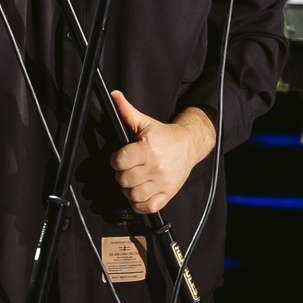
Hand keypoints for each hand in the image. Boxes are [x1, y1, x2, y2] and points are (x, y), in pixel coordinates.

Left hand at [110, 91, 213, 213]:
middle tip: (128, 168)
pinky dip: (139, 204)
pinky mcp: (168, 194)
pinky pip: (147, 207)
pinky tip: (140, 193)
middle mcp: (156, 167)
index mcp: (148, 149)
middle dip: (122, 174)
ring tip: (134, 180)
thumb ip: (127, 111)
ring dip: (129, 189)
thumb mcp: (144, 122)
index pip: (119, 161)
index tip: (121, 157)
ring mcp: (163, 183)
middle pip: (124, 179)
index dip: (116, 159)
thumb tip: (114, 95)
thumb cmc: (164, 135)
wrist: (188, 145)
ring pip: (133, 195)